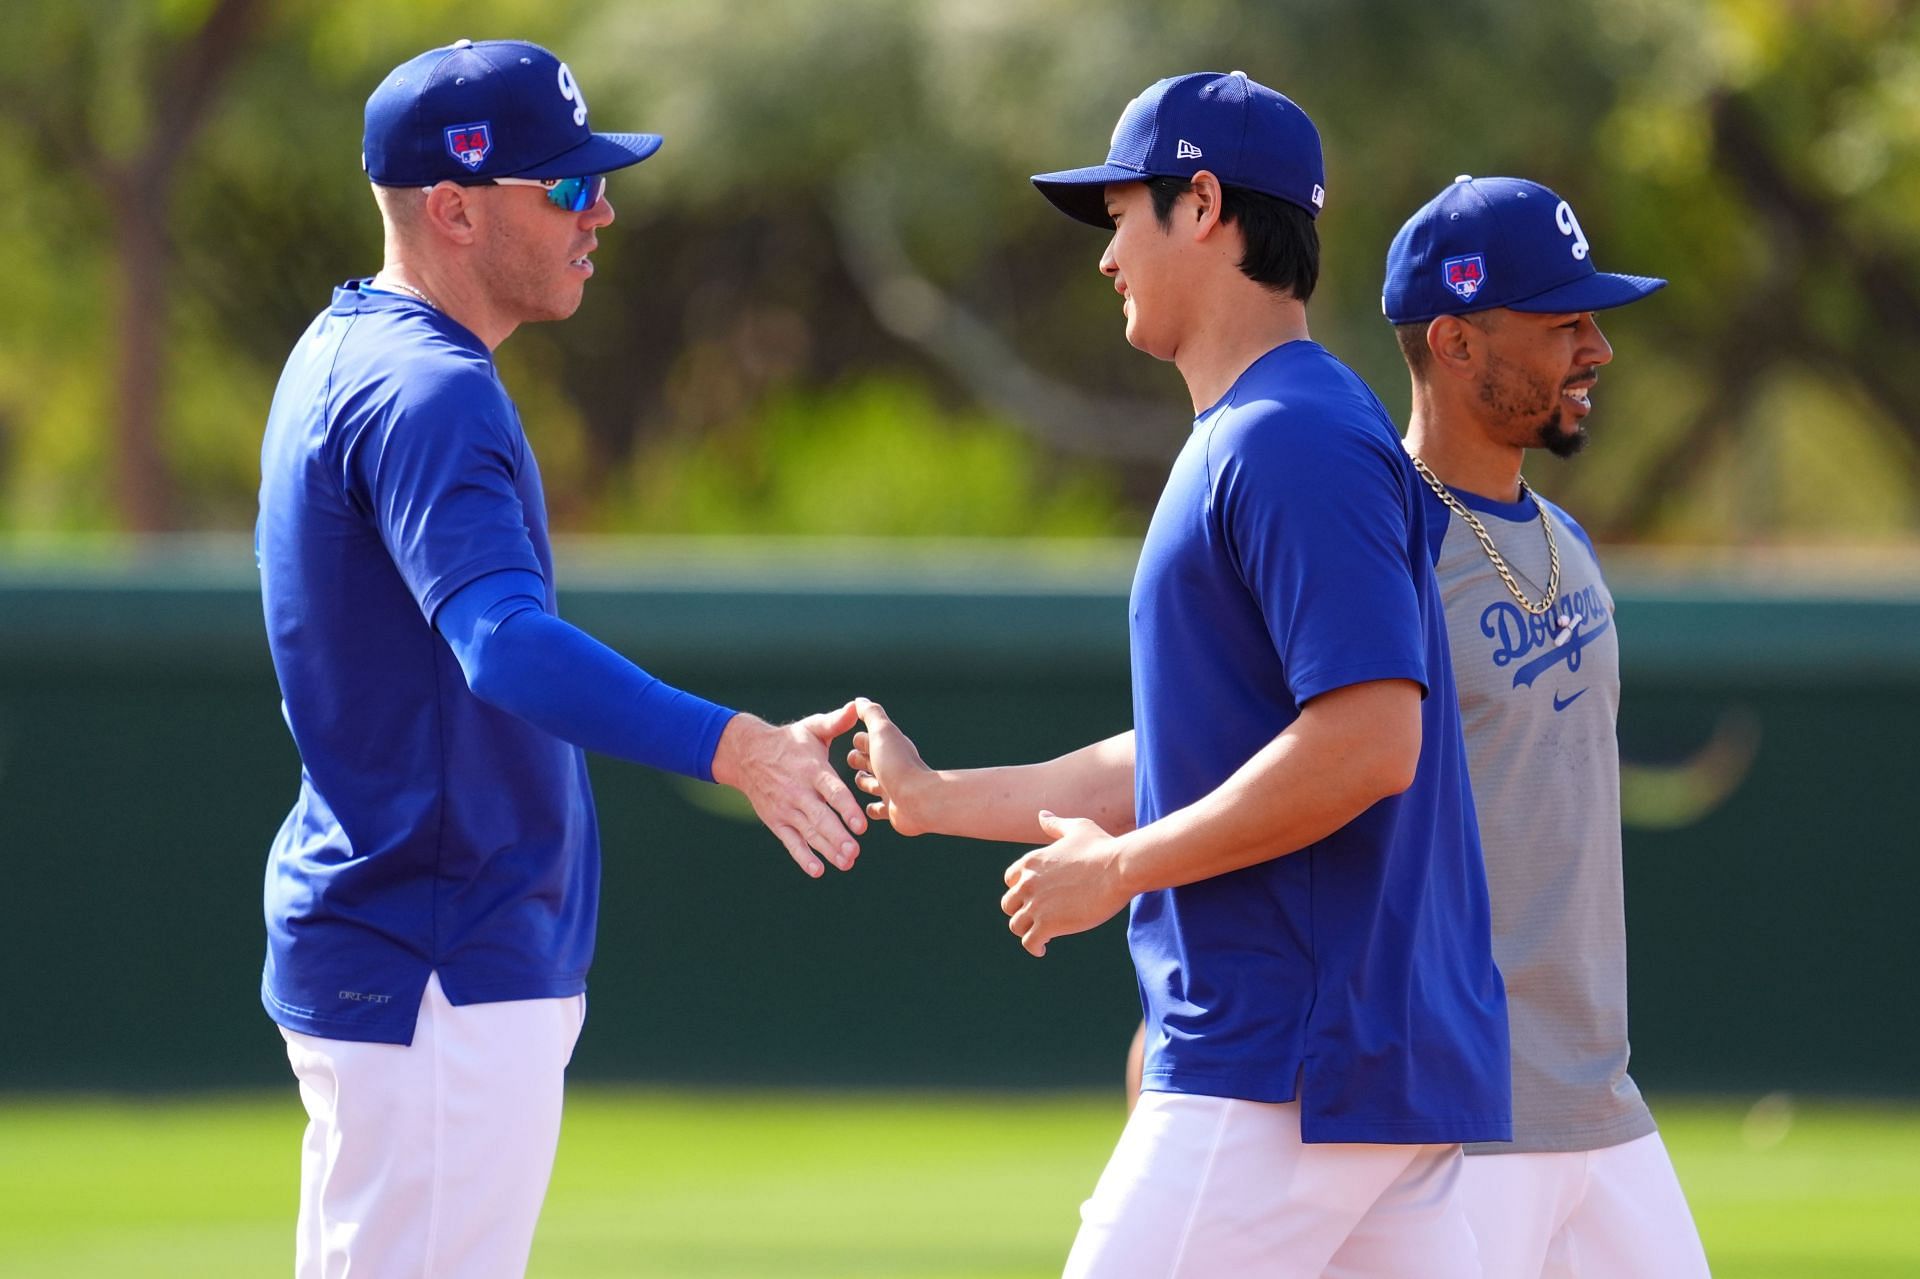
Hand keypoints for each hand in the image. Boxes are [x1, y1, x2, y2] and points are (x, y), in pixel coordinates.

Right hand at [711, 703, 866, 877]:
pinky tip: (817, 870)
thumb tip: (858, 706)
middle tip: (855, 852)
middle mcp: (799, 792)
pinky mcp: (776, 821)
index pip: (832, 791)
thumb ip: (837, 722)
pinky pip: (790, 842)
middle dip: (838, 836)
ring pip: (809, 833)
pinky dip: (802, 857)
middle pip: (820, 818)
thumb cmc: (789, 741)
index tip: (861, 825)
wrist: (747, 754)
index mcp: (812, 769)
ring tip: (846, 863)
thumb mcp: (812, 728)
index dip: (846, 808)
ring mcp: (786, 809)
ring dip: (827, 850)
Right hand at [846, 698, 935, 836]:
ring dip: (864, 782)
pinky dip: (872, 808)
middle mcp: (891, 767)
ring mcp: (891, 789)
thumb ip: (871, 714)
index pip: (867, 741)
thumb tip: (860, 700)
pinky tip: (866, 809)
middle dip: (859, 760)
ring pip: (872, 784)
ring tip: (859, 780)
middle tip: (852, 759)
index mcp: (887, 748)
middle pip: (869, 761)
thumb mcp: (881, 732)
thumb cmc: (898, 764)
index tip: (852, 741)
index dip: (859, 740)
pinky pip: (878, 809)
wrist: (918, 799)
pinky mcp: (892, 809)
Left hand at [1000, 811, 1131, 956]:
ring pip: (1016, 926)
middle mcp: (1027, 883)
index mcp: (1030, 862)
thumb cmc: (1102, 847)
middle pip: (1009, 905)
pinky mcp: (1047, 925)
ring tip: (1042, 936)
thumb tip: (1042, 815)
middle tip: (1040, 918)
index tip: (1037, 897)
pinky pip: (1029, 943)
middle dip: (1022, 911)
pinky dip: (1034, 947)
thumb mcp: (1076, 828)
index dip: (1022, 890)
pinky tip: (1043, 948)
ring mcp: (1035, 905)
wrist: (1118, 868)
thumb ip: (1055, 825)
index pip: (1010, 881)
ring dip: (1028, 931)